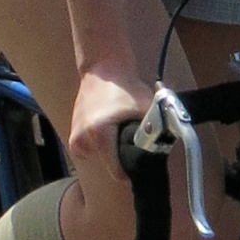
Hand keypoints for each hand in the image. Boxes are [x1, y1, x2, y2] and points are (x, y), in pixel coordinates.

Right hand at [64, 63, 149, 210]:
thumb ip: (158, 131)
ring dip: (110, 151)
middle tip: (128, 137)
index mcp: (99, 136)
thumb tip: (167, 151)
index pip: (118, 173)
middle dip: (121, 156)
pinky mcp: (72, 134)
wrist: (103, 66)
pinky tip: (106, 129)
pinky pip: (91, 151)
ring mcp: (75, 137)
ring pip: (100, 159)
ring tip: (117, 130)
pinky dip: (99, 145)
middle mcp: (82, 140)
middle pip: (110, 165)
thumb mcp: (146, 108)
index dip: (132, 167)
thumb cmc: (126, 87)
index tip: (139, 156)